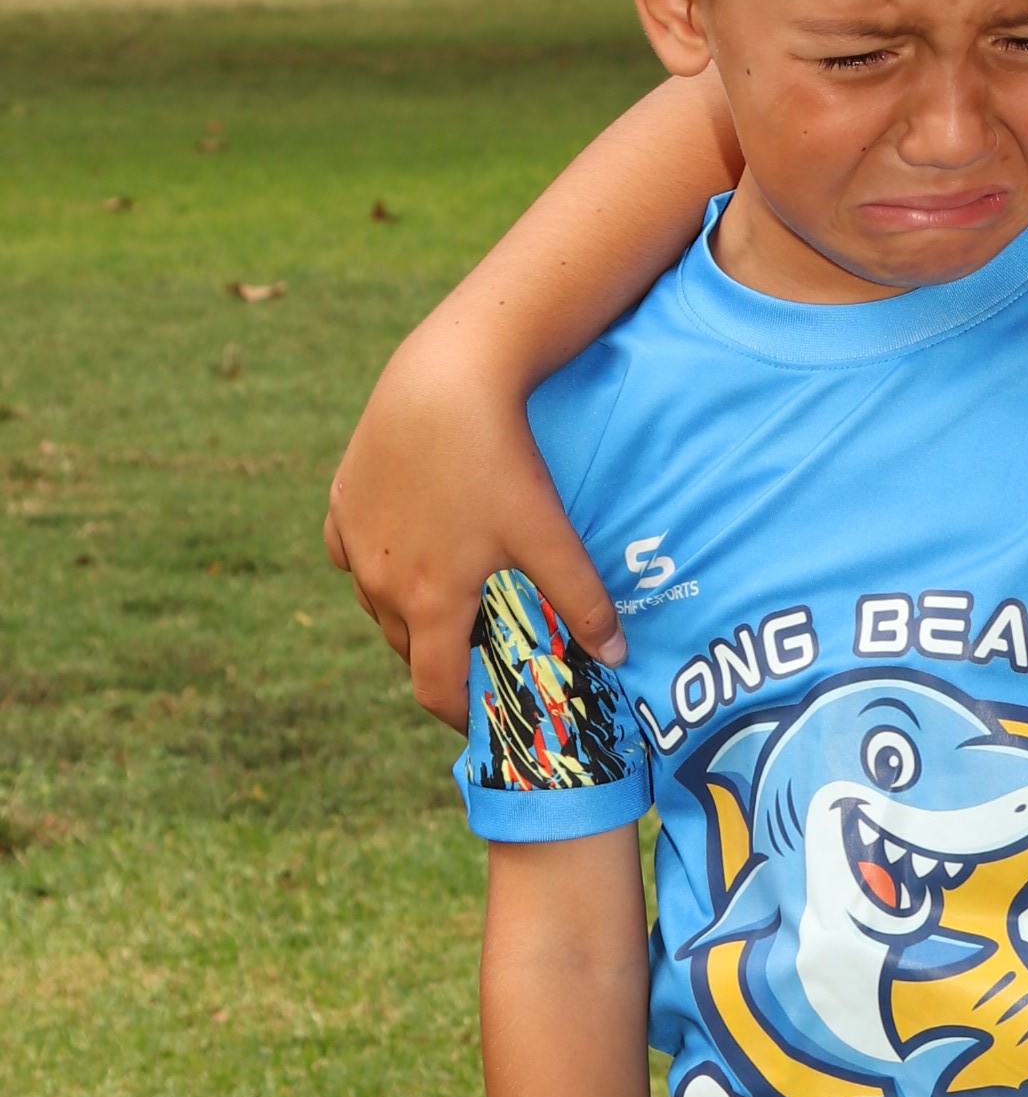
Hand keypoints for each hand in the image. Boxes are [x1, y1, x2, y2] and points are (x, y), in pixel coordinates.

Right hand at [325, 328, 622, 723]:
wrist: (443, 382)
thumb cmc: (499, 461)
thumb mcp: (548, 534)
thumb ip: (583, 600)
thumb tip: (617, 655)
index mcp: (430, 602)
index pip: (432, 689)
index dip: (459, 713)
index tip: (482, 715)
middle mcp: (379, 582)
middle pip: (405, 647)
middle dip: (440, 657)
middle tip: (479, 645)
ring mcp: (354, 541)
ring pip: (377, 602)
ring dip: (409, 612)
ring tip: (451, 595)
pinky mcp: (341, 501)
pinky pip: (352, 554)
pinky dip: (379, 563)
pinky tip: (411, 543)